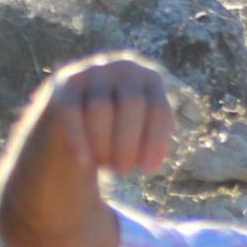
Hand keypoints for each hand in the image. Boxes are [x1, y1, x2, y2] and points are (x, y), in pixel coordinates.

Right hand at [38, 53, 179, 175]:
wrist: (80, 111)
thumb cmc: (123, 128)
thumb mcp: (146, 129)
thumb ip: (159, 137)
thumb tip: (181, 179)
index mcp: (151, 78)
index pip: (159, 109)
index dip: (155, 142)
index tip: (148, 170)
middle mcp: (124, 67)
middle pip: (131, 106)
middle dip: (128, 144)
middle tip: (125, 172)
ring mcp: (93, 71)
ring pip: (100, 108)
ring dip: (105, 143)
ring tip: (108, 165)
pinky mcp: (65, 83)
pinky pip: (72, 111)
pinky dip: (79, 138)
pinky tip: (85, 163)